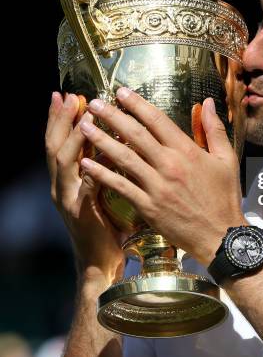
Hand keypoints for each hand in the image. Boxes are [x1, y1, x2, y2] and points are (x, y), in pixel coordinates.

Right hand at [45, 92, 125, 284]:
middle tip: (70, 97)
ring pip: (63, 161)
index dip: (59, 118)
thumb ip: (101, 166)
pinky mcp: (81, 212)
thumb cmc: (106, 223)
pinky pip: (86, 184)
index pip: (58, 141)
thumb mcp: (100, 189)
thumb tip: (115, 138)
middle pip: (54, 145)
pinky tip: (104, 152)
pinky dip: (94, 166)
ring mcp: (67, 198)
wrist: (100, 261)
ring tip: (85, 116)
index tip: (66, 95)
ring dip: (74, 137)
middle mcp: (60, 186)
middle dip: (61, 119)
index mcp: (66, 179)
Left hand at [79, 88, 246, 266]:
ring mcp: (157, 186)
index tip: (121, 92)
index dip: (137, 104)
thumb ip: (214, 129)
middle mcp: (169, 165)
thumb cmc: (225, 197)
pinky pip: (121, 187)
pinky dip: (102, 175)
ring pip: (124, 158)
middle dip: (112, 116)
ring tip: (84, 127)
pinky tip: (87, 164)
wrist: (221, 237)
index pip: (158, 120)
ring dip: (101, 140)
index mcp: (188, 151)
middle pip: (136, 135)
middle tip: (94, 103)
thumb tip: (206, 102)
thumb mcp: (227, 159)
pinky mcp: (148, 207)